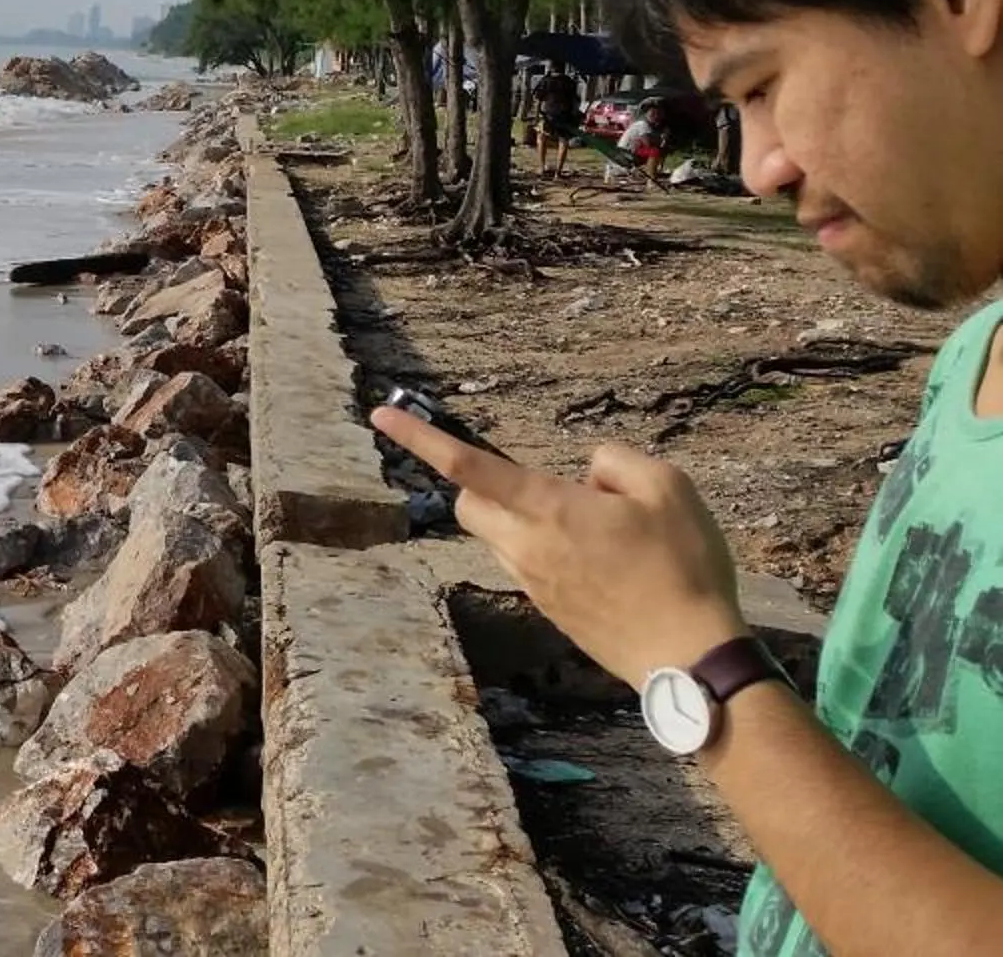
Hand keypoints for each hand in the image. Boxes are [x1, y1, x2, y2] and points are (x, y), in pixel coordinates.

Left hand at [372, 404, 748, 685]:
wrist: (690, 657)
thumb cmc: (684, 566)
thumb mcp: (669, 488)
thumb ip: (616, 463)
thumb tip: (586, 474)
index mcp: (546, 509)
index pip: (467, 465)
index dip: (419, 437)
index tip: (380, 413)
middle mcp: (525, 547)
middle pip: (467, 505)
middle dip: (481, 485)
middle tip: (535, 484)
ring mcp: (533, 584)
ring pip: (495, 539)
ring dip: (517, 520)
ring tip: (590, 527)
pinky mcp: (548, 611)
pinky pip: (524, 567)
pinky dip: (540, 550)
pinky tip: (596, 560)